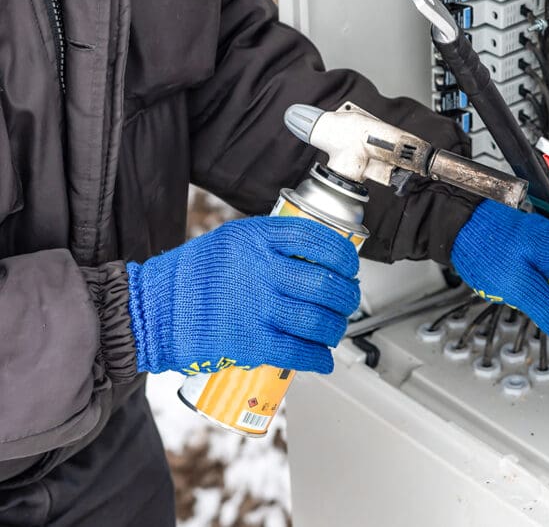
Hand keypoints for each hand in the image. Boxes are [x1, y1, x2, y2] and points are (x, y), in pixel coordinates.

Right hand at [126, 217, 359, 374]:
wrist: (149, 310)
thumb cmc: (189, 278)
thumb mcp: (230, 241)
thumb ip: (268, 246)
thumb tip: (313, 259)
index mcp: (257, 238)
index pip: (317, 240)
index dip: (344, 257)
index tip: (349, 267)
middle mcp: (260, 269)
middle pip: (326, 284)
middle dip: (346, 297)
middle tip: (347, 302)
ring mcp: (255, 306)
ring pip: (318, 320)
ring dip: (336, 329)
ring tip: (334, 330)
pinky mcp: (248, 341)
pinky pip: (297, 351)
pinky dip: (318, 358)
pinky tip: (323, 359)